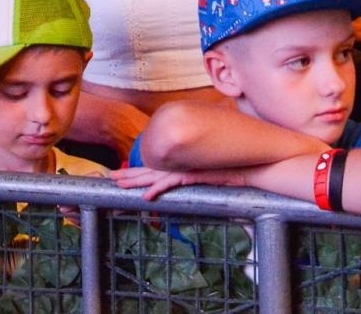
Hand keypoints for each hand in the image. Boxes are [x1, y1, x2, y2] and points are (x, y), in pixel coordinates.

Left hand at [111, 165, 242, 200]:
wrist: (249, 166)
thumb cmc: (231, 167)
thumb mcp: (208, 170)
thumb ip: (195, 171)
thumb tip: (185, 176)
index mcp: (181, 162)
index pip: (155, 166)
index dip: (138, 170)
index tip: (122, 173)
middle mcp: (180, 164)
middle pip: (149, 170)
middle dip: (129, 174)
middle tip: (111, 178)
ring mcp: (185, 169)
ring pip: (154, 175)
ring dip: (135, 181)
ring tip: (119, 184)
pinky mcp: (193, 175)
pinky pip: (172, 183)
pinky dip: (158, 190)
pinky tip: (147, 198)